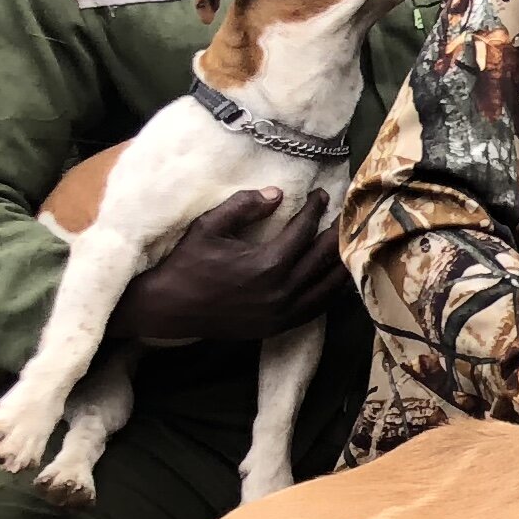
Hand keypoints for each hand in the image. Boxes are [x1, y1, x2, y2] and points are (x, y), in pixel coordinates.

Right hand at [114, 188, 342, 350]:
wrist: (169, 308)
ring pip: (329, 286)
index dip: (315, 209)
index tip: (321, 195)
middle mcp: (283, 291)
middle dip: (336, 232)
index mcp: (268, 264)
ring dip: (341, 262)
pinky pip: (318, 307)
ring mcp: (284, 313)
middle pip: (324, 257)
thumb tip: (277, 193)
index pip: (304, 231)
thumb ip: (244, 206)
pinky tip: (336, 275)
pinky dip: (331, 289)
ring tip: (348, 241)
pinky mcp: (281, 326)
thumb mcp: (209, 226)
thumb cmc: (187, 263)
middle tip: (344, 214)